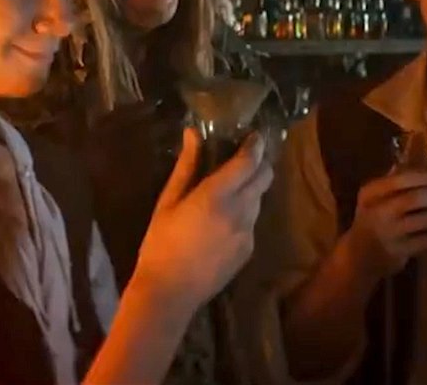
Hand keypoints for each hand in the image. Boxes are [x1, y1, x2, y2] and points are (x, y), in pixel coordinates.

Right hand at [131, 128, 274, 313]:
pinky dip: (244, 213)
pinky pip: (252, 222)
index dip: (255, 145)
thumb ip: (186, 167)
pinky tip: (222, 222)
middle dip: (260, 164)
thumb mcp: (167, 202)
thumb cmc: (161, 243)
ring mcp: (248, 232)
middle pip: (265, 177)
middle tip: (245, 158)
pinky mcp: (249, 249)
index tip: (254, 136)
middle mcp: (240, 211)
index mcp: (217, 196)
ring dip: (251, 189)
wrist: (170, 292)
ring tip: (229, 190)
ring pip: (260, 199)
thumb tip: (193, 134)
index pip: (249, 161)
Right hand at [343, 171, 426, 280]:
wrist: (357, 257)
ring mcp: (387, 234)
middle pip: (414, 199)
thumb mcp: (373, 199)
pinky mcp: (398, 252)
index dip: (426, 176)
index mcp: (370, 194)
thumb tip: (426, 164)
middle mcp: (377, 212)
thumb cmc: (370, 221)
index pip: (400, 179)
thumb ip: (394, 181)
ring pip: (424, 220)